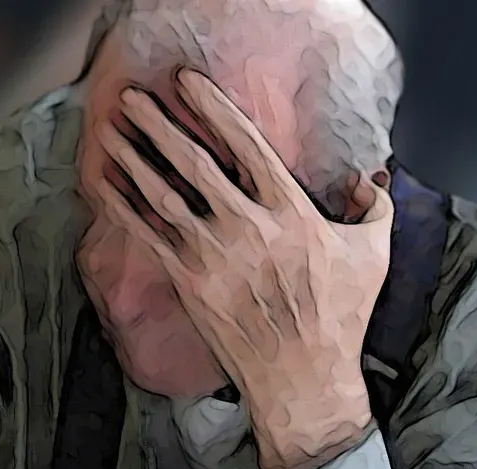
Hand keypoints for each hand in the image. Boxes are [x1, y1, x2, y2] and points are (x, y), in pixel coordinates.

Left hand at [89, 69, 392, 468]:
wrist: (301, 375)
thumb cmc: (337, 317)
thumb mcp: (372, 254)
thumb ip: (372, 207)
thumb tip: (366, 176)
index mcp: (290, 210)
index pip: (246, 144)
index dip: (212, 108)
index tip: (187, 84)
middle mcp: (246, 226)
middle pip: (192, 161)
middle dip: (158, 124)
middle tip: (132, 97)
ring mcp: (212, 254)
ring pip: (162, 194)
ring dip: (132, 158)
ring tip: (109, 132)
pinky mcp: (188, 281)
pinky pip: (147, 235)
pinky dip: (122, 207)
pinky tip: (104, 185)